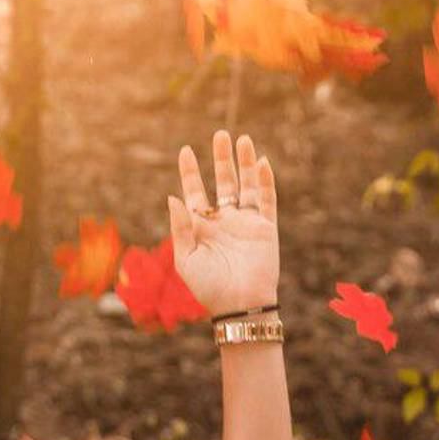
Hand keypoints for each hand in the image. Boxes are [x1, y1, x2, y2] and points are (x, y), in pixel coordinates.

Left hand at [167, 131, 278, 315]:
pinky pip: (266, 200)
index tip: (185, 151)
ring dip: (244, 163)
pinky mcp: (265, 228)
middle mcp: (224, 220)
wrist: (239, 306)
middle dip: (221, 159)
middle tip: (220, 133)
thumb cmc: (208, 287)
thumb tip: (172, 197)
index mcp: (202, 226)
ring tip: (242, 139)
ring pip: (246, 185)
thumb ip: (180, 227)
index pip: (195, 192)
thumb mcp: (186, 258)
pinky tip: (262, 162)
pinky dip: (264, 181)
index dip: (191, 172)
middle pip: (223, 181)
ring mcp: (246, 223)